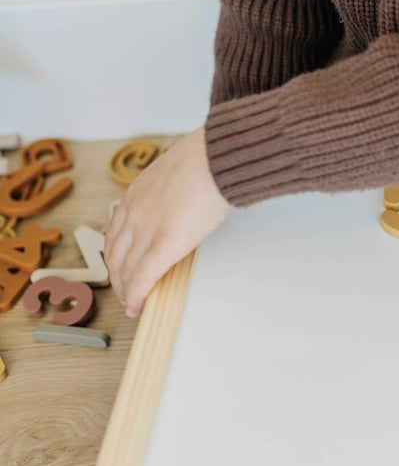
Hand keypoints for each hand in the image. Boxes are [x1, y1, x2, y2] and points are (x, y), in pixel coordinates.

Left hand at [105, 127, 231, 317]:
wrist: (217, 159)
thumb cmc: (208, 160)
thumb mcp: (176, 173)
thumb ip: (171, 192)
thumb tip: (183, 204)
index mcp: (136, 194)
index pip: (115, 233)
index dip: (116, 256)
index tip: (121, 269)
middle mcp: (133, 213)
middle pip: (115, 255)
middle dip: (118, 278)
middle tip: (125, 292)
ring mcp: (146, 229)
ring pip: (125, 269)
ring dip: (126, 290)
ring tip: (132, 303)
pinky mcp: (165, 244)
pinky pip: (143, 277)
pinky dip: (137, 295)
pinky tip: (138, 306)